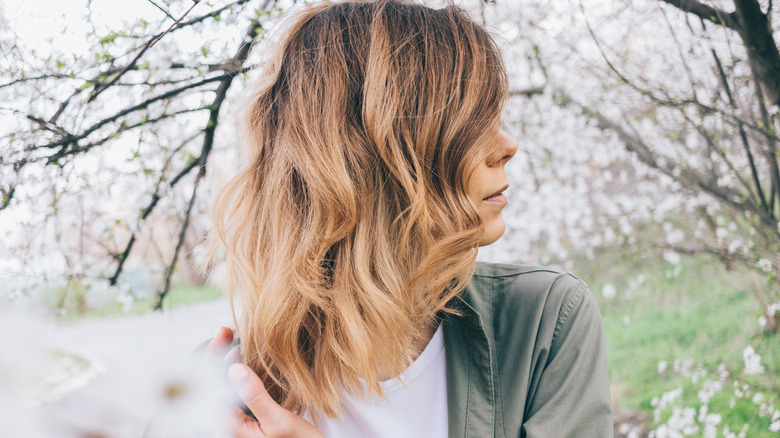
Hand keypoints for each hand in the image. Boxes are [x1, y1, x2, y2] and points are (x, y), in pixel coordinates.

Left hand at [204, 327, 324, 437]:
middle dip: (214, 356)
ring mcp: (236, 425)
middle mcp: (228, 427)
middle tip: (223, 332)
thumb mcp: (279, 422)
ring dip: (222, 365)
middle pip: (209, 386)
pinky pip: (231, 397)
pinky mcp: (245, 423)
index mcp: (230, 429)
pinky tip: (241, 364)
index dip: (212, 357)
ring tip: (229, 342)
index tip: (222, 335)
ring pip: (219, 390)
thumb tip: (235, 369)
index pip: (210, 388)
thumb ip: (256, 397)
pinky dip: (232, 377)